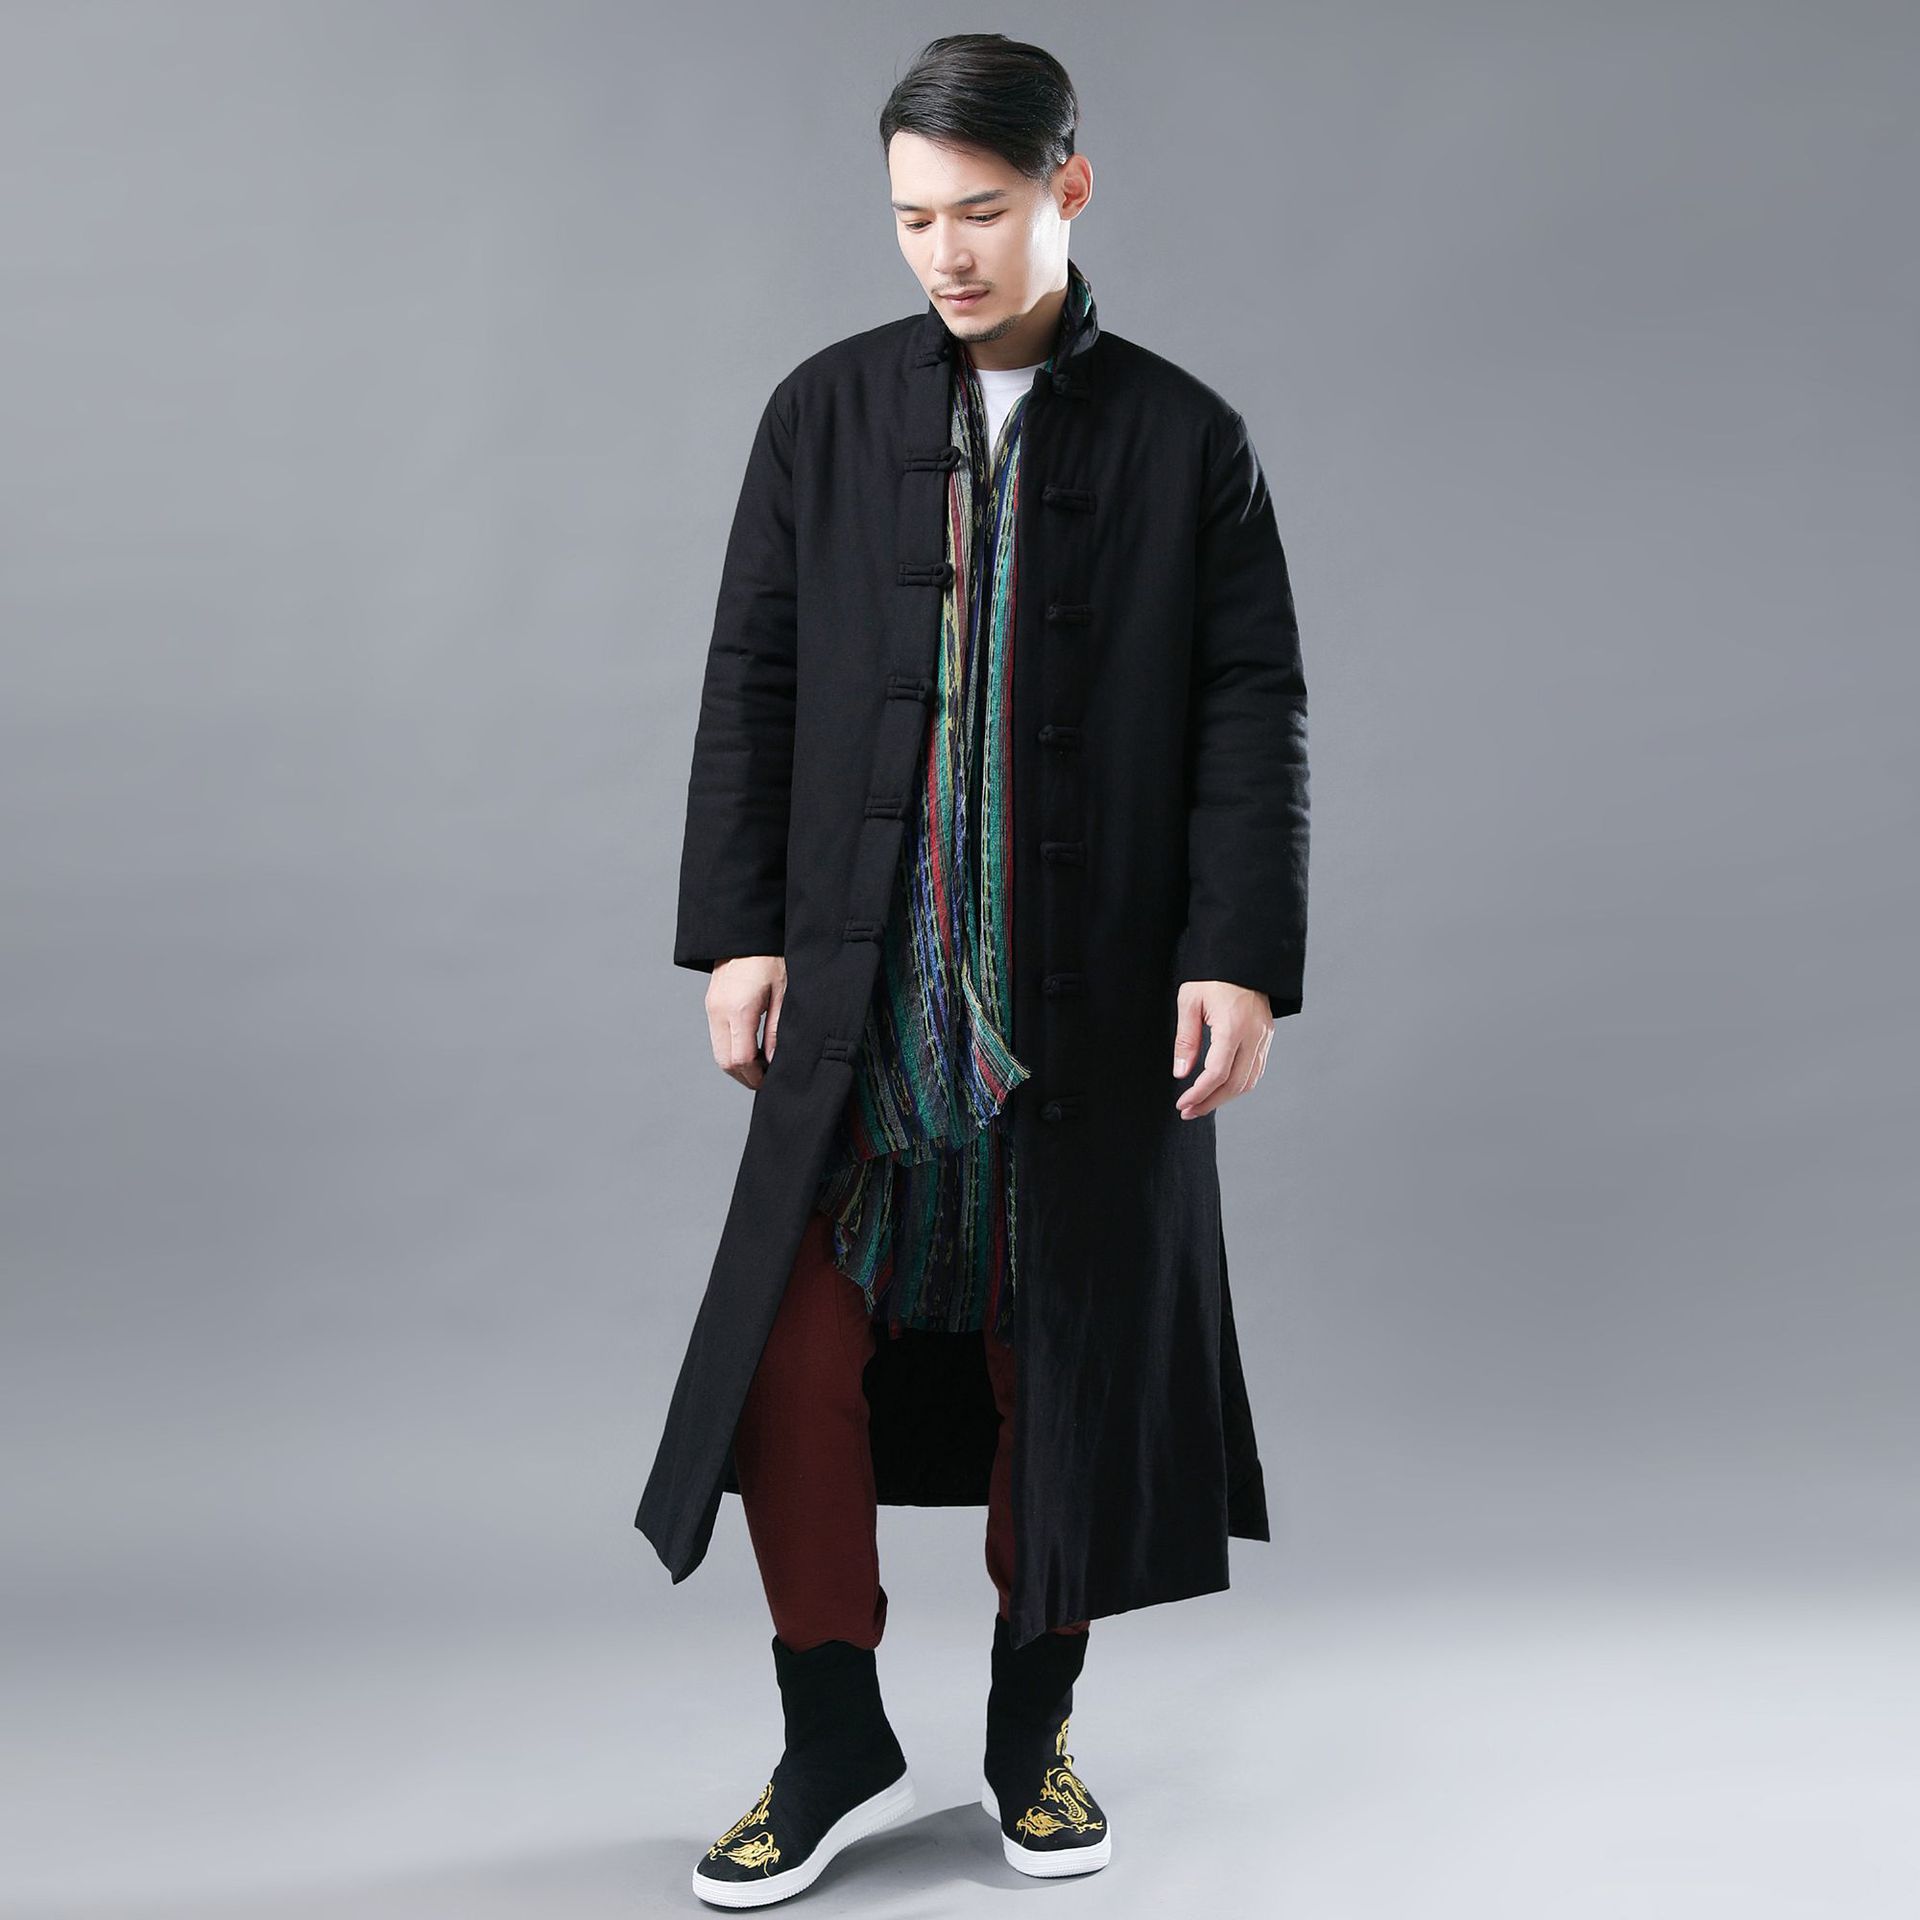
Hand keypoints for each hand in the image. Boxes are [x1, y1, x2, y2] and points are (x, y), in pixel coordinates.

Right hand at [706, 956, 785, 1089]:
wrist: (746, 935)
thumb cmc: (770, 959)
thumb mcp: (783, 994)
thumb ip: (776, 1030)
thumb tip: (773, 1061)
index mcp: (739, 1009)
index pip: (740, 1059)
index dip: (755, 1076)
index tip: (770, 1079)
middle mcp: (719, 1011)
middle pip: (725, 1061)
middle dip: (744, 1076)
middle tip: (765, 1078)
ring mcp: (711, 1008)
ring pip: (718, 1052)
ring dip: (737, 1065)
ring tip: (760, 1064)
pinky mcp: (710, 1004)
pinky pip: (717, 1038)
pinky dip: (731, 1050)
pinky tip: (750, 1047)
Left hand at [1172, 980, 1273, 1118]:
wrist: (1243, 956)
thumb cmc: (1212, 975)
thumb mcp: (1190, 1001)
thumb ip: (1186, 1039)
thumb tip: (1182, 1073)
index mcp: (1233, 1026)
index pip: (1217, 1073)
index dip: (1199, 1094)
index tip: (1182, 1104)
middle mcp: (1254, 1035)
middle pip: (1235, 1084)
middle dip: (1210, 1102)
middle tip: (1188, 1111)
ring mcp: (1264, 1036)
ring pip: (1249, 1081)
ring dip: (1225, 1097)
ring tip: (1202, 1103)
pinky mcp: (1267, 1035)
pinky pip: (1256, 1069)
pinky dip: (1239, 1084)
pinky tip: (1220, 1087)